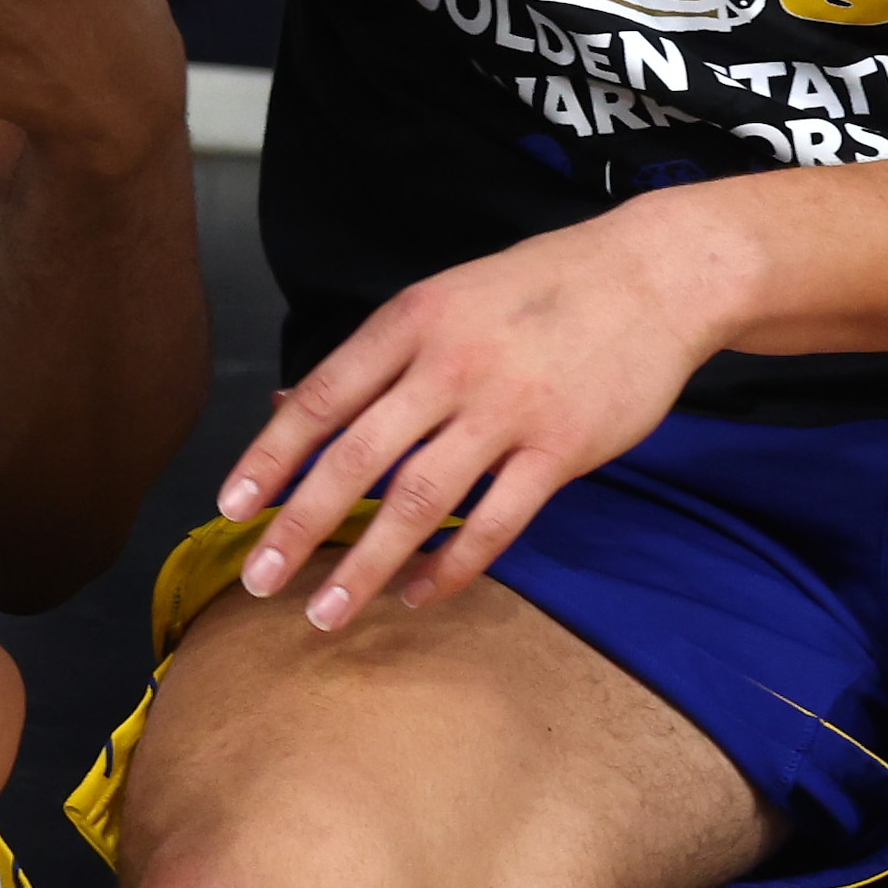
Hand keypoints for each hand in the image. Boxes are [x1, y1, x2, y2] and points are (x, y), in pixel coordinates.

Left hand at [211, 209, 736, 628]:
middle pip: (356, 458)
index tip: (230, 509)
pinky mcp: (561, 449)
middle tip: (258, 582)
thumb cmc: (543, 288)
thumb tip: (285, 408)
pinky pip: (494, 523)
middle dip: (298, 526)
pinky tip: (419, 593)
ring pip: (418, 501)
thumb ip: (373, 359)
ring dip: (366, 564)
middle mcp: (451, 364)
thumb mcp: (447, 298)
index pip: (321, 398)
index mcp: (413, 320)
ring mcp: (508, 409)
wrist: (657, 274)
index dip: (269, 458)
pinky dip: (451, 566)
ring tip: (324, 613)